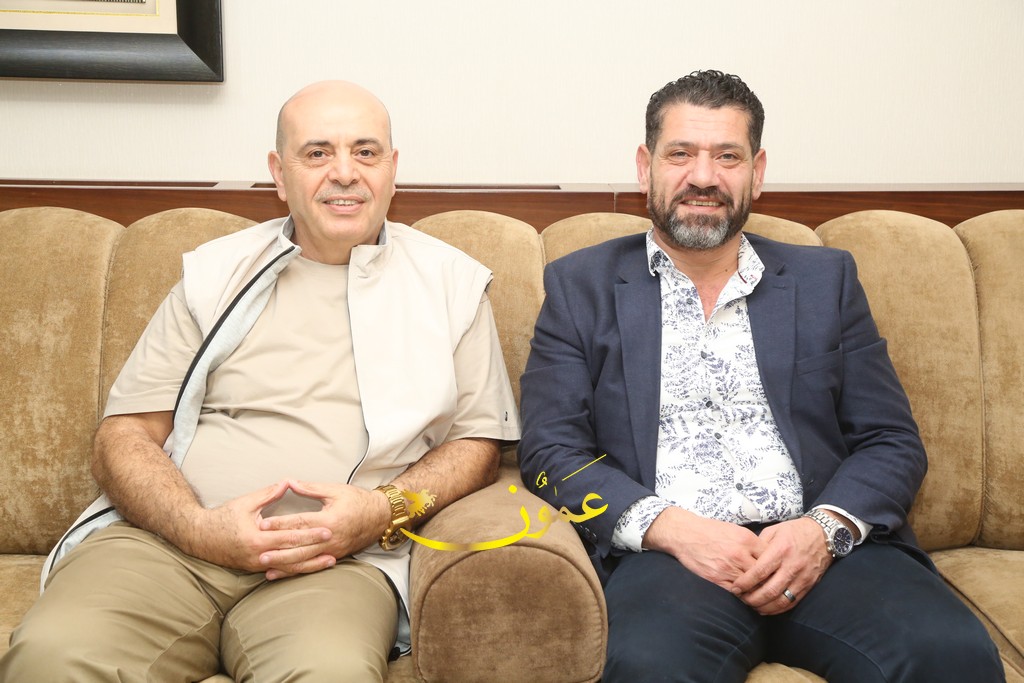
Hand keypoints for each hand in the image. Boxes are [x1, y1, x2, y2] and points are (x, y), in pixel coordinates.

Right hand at [185, 480, 333, 573]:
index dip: (310, 534)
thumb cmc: (221, 518)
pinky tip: (310, 568)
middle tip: (335, 545)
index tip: (328, 529)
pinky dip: (296, 570)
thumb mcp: (245, 503)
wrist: (198, 538)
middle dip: (316, 550)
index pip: (290, 536)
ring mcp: (256, 565)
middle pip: (293, 554)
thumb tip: (288, 481)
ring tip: (330, 561)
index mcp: (257, 539)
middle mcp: (258, 556)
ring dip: (310, 565)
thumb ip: (268, 493)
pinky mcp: (255, 569)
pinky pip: (280, 570)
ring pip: (289, 567)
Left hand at [257, 480, 390, 579]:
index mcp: (330, 519)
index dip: (281, 523)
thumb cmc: (358, 501)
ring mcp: (332, 550)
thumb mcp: (335, 490)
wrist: (380, 517)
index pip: (301, 522)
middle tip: (258, 551)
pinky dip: (294, 570)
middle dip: (278, 550)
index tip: (263, 524)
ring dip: (284, 564)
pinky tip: (280, 573)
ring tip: (265, 566)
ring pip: (304, 560)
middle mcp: (331, 538)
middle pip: (300, 545)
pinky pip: (310, 566)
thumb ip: (311, 488)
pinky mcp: (333, 557)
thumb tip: (289, 482)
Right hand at [643, 506, 765, 591]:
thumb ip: (752, 542)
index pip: (770, 558)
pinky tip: (746, 595)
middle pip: (763, 574)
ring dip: (757, 591)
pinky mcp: (716, 579)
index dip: (775, 566)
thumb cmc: (710, 531)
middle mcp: (739, 554)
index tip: (777, 571)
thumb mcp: (735, 530)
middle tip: (773, 587)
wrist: (685, 534)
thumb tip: (767, 555)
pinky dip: (743, 595)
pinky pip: (735, 592)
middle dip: (769, 581)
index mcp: (746, 539)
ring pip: (751, 586)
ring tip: (762, 595)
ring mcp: (728, 568)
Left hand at [730, 517, 832, 614]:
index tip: (735, 588)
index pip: (759, 572)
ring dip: (764, 607)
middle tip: (740, 599)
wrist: (824, 534)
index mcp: (780, 550)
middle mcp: (791, 566)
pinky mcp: (808, 586)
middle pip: (769, 590)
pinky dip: (778, 609)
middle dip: (752, 599)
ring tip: (751, 606)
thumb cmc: (795, 531)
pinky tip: (766, 609)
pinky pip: (792, 603)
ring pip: (781, 601)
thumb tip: (744, 559)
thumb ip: (759, 546)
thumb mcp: (774, 531)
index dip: (745, 583)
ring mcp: (802, 578)